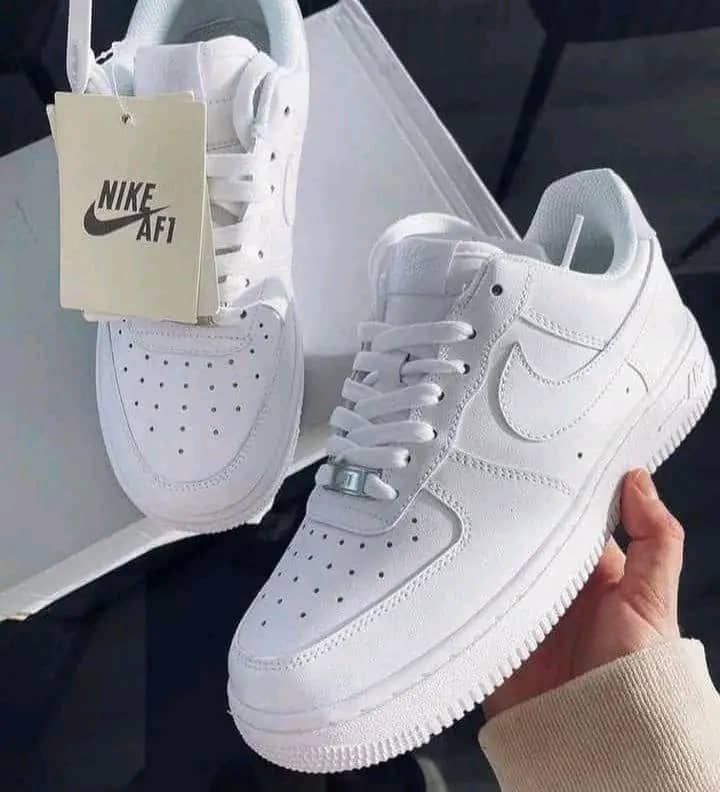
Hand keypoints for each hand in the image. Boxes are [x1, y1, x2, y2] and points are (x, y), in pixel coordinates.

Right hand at [483, 468, 683, 719]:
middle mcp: (554, 582)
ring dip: (480, 548)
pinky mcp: (493, 631)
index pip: (568, 515)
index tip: (535, 454)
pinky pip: (470, 599)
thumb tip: (638, 479)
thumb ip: (655, 539)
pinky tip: (447, 561)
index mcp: (592, 568)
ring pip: (493, 562)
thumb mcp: (653, 599)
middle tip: (485, 478)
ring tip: (458, 514)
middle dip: (507, 513)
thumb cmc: (637, 673)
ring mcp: (521, 606)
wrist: (598, 740)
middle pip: (525, 535)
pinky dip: (459, 584)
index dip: (555, 488)